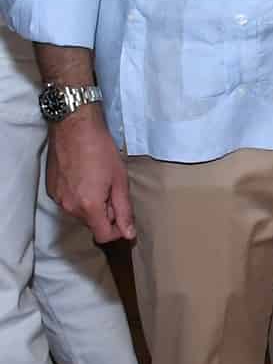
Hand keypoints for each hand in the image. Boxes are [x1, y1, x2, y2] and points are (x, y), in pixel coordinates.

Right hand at [46, 107, 134, 242]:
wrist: (74, 127)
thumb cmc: (101, 150)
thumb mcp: (120, 180)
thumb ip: (124, 210)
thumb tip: (129, 234)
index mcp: (89, 206)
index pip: (103, 236)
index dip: (118, 232)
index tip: (125, 220)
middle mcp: (70, 207)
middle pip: (92, 224)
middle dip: (106, 214)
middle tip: (113, 190)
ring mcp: (58, 199)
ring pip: (81, 213)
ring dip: (93, 205)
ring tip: (99, 181)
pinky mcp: (52, 190)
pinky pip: (70, 202)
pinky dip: (80, 196)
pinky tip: (86, 177)